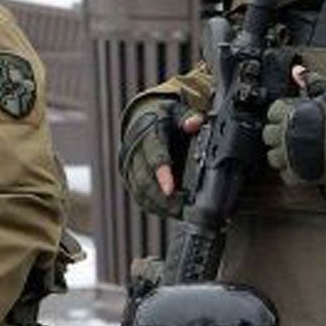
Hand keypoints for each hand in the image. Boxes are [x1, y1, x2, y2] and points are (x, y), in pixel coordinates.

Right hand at [118, 96, 202, 217]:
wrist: (141, 120)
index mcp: (147, 134)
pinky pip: (139, 197)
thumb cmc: (163, 118)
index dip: (162, 173)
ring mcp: (129, 168)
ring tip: (181, 212)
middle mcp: (134, 152)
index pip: (154, 155)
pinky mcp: (130, 179)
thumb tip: (195, 123)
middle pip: (145, 181)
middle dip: (164, 198)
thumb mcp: (177, 112)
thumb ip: (188, 118)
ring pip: (141, 192)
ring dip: (160, 206)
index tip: (170, 189)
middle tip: (184, 208)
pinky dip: (154, 207)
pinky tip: (171, 211)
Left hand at [262, 82, 325, 185]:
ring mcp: (290, 156)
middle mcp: (284, 135)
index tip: (291, 115)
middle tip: (293, 133)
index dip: (282, 113)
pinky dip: (292, 171)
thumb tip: (299, 71)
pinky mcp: (298, 175)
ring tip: (296, 150)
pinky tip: (302, 165)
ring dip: (282, 153)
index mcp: (289, 113)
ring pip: (273, 156)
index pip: (273, 111)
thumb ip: (313, 81)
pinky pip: (285, 175)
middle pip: (268, 134)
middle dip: (279, 133)